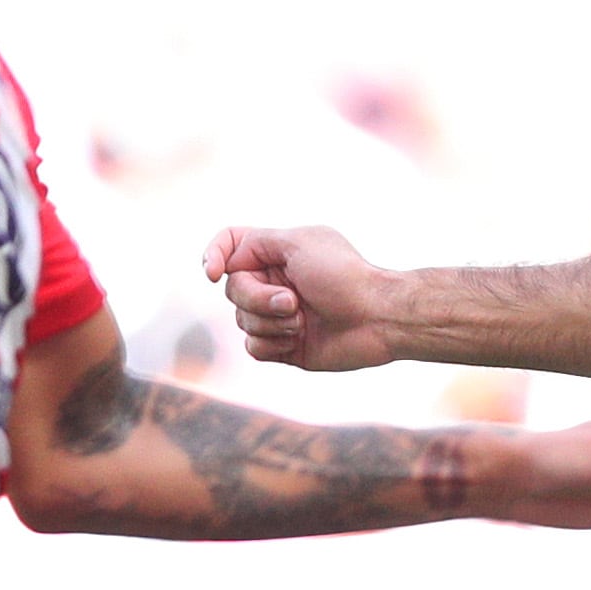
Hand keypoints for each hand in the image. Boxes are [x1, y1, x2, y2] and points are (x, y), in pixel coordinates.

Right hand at [205, 223, 395, 369]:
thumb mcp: (299, 243)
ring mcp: (278, 315)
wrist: (378, 319)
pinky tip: (299, 339)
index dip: (213, 257)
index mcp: (276, 254)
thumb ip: (256, 242)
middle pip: (232, 290)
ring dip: (271, 322)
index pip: (229, 247)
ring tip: (304, 320)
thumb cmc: (344, 276)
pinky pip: (253, 348)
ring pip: (241, 321)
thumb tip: (227, 260)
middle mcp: (274, 283)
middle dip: (258, 299)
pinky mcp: (284, 346)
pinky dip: (273, 344)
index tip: (212, 272)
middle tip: (293, 301)